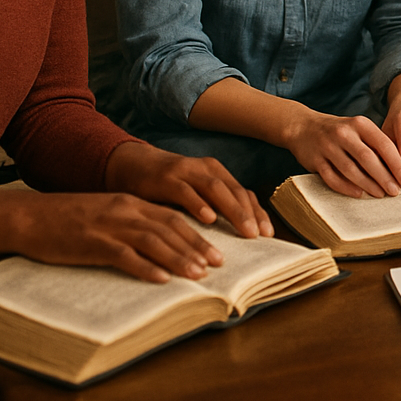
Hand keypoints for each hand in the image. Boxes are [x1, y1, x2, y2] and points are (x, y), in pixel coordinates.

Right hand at [0, 188, 230, 283]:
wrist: (34, 216)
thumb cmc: (73, 218)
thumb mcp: (111, 213)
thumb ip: (135, 222)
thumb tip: (163, 241)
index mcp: (133, 203)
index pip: (174, 217)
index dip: (198, 234)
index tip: (217, 250)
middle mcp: (127, 211)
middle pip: (170, 228)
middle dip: (197, 246)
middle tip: (219, 263)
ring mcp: (111, 227)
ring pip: (153, 241)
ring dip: (179, 257)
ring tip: (198, 273)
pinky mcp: (93, 244)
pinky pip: (124, 256)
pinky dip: (145, 267)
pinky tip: (161, 279)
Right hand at [105, 142, 272, 238]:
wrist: (132, 164)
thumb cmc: (168, 184)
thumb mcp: (195, 193)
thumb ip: (214, 206)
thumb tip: (240, 231)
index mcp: (215, 173)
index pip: (242, 193)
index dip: (256, 212)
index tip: (268, 234)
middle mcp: (205, 169)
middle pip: (233, 191)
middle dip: (248, 214)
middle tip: (259, 236)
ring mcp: (185, 171)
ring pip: (214, 190)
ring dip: (231, 211)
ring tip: (243, 231)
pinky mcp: (165, 178)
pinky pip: (184, 191)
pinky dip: (198, 204)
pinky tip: (207, 219)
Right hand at [284, 108, 400, 198]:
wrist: (303, 127)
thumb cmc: (340, 132)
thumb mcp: (359, 129)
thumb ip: (376, 144)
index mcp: (360, 124)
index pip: (383, 143)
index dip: (396, 163)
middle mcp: (344, 133)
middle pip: (368, 158)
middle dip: (384, 176)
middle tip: (396, 191)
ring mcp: (328, 146)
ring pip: (351, 169)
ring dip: (368, 184)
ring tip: (381, 194)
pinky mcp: (315, 160)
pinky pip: (332, 177)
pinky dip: (347, 188)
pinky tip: (359, 194)